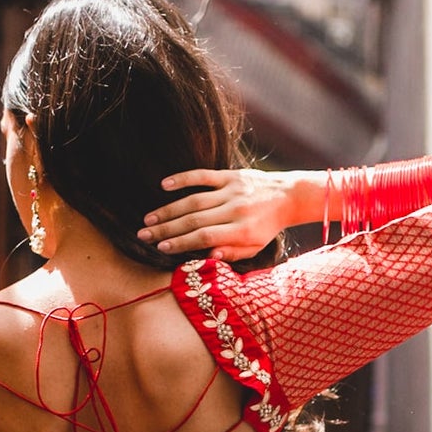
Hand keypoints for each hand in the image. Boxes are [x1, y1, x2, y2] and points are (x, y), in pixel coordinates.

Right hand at [137, 167, 301, 260]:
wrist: (288, 196)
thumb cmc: (267, 228)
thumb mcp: (255, 248)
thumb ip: (232, 254)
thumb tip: (208, 256)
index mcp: (241, 231)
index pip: (205, 237)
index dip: (181, 243)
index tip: (161, 248)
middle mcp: (235, 210)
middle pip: (194, 220)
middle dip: (166, 229)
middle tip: (144, 235)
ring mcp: (231, 190)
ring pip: (194, 200)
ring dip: (169, 209)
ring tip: (149, 219)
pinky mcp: (230, 175)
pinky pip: (203, 175)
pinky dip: (183, 179)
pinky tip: (164, 184)